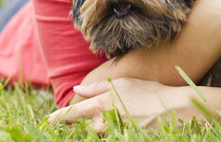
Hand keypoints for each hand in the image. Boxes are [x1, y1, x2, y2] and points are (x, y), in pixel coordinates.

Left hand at [48, 78, 205, 132]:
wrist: (175, 110)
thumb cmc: (150, 93)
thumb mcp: (122, 84)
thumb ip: (97, 88)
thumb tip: (77, 90)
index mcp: (101, 104)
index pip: (72, 114)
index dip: (57, 119)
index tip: (45, 122)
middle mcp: (105, 121)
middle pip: (82, 130)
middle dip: (78, 128)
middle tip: (77, 125)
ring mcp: (115, 133)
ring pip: (96, 136)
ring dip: (95, 131)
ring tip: (109, 120)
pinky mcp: (125, 139)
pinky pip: (111, 138)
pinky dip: (109, 134)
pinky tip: (121, 125)